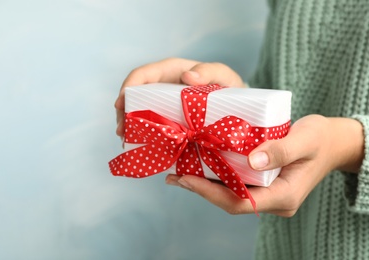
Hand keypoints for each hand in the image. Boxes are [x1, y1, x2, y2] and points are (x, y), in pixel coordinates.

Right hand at [115, 57, 243, 136]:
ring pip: (139, 112)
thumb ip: (209, 71)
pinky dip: (144, 134)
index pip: (141, 74)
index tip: (119, 105)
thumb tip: (187, 76)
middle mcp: (163, 86)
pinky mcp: (168, 118)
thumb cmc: (228, 86)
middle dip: (123, 112)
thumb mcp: (223, 75)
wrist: (236, 106)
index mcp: (171, 71)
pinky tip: (143, 145)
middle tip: (121, 132)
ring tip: (127, 142)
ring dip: (130, 126)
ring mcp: (163, 103)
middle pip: (134, 96)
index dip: (126, 88)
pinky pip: (151, 124)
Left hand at [166, 115, 363, 216]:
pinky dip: (216, 176)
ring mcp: (267, 194)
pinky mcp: (263, 184)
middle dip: (201, 190)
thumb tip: (253, 160)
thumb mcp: (306, 139)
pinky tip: (199, 166)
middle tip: (175, 177)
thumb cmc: (321, 139)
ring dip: (205, 184)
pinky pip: (236, 184)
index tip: (187, 179)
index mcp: (284, 196)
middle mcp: (273, 200)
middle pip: (230, 201)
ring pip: (230, 194)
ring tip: (178, 173)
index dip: (211, 192)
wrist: (332, 142)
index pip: (240, 202)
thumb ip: (281, 149)